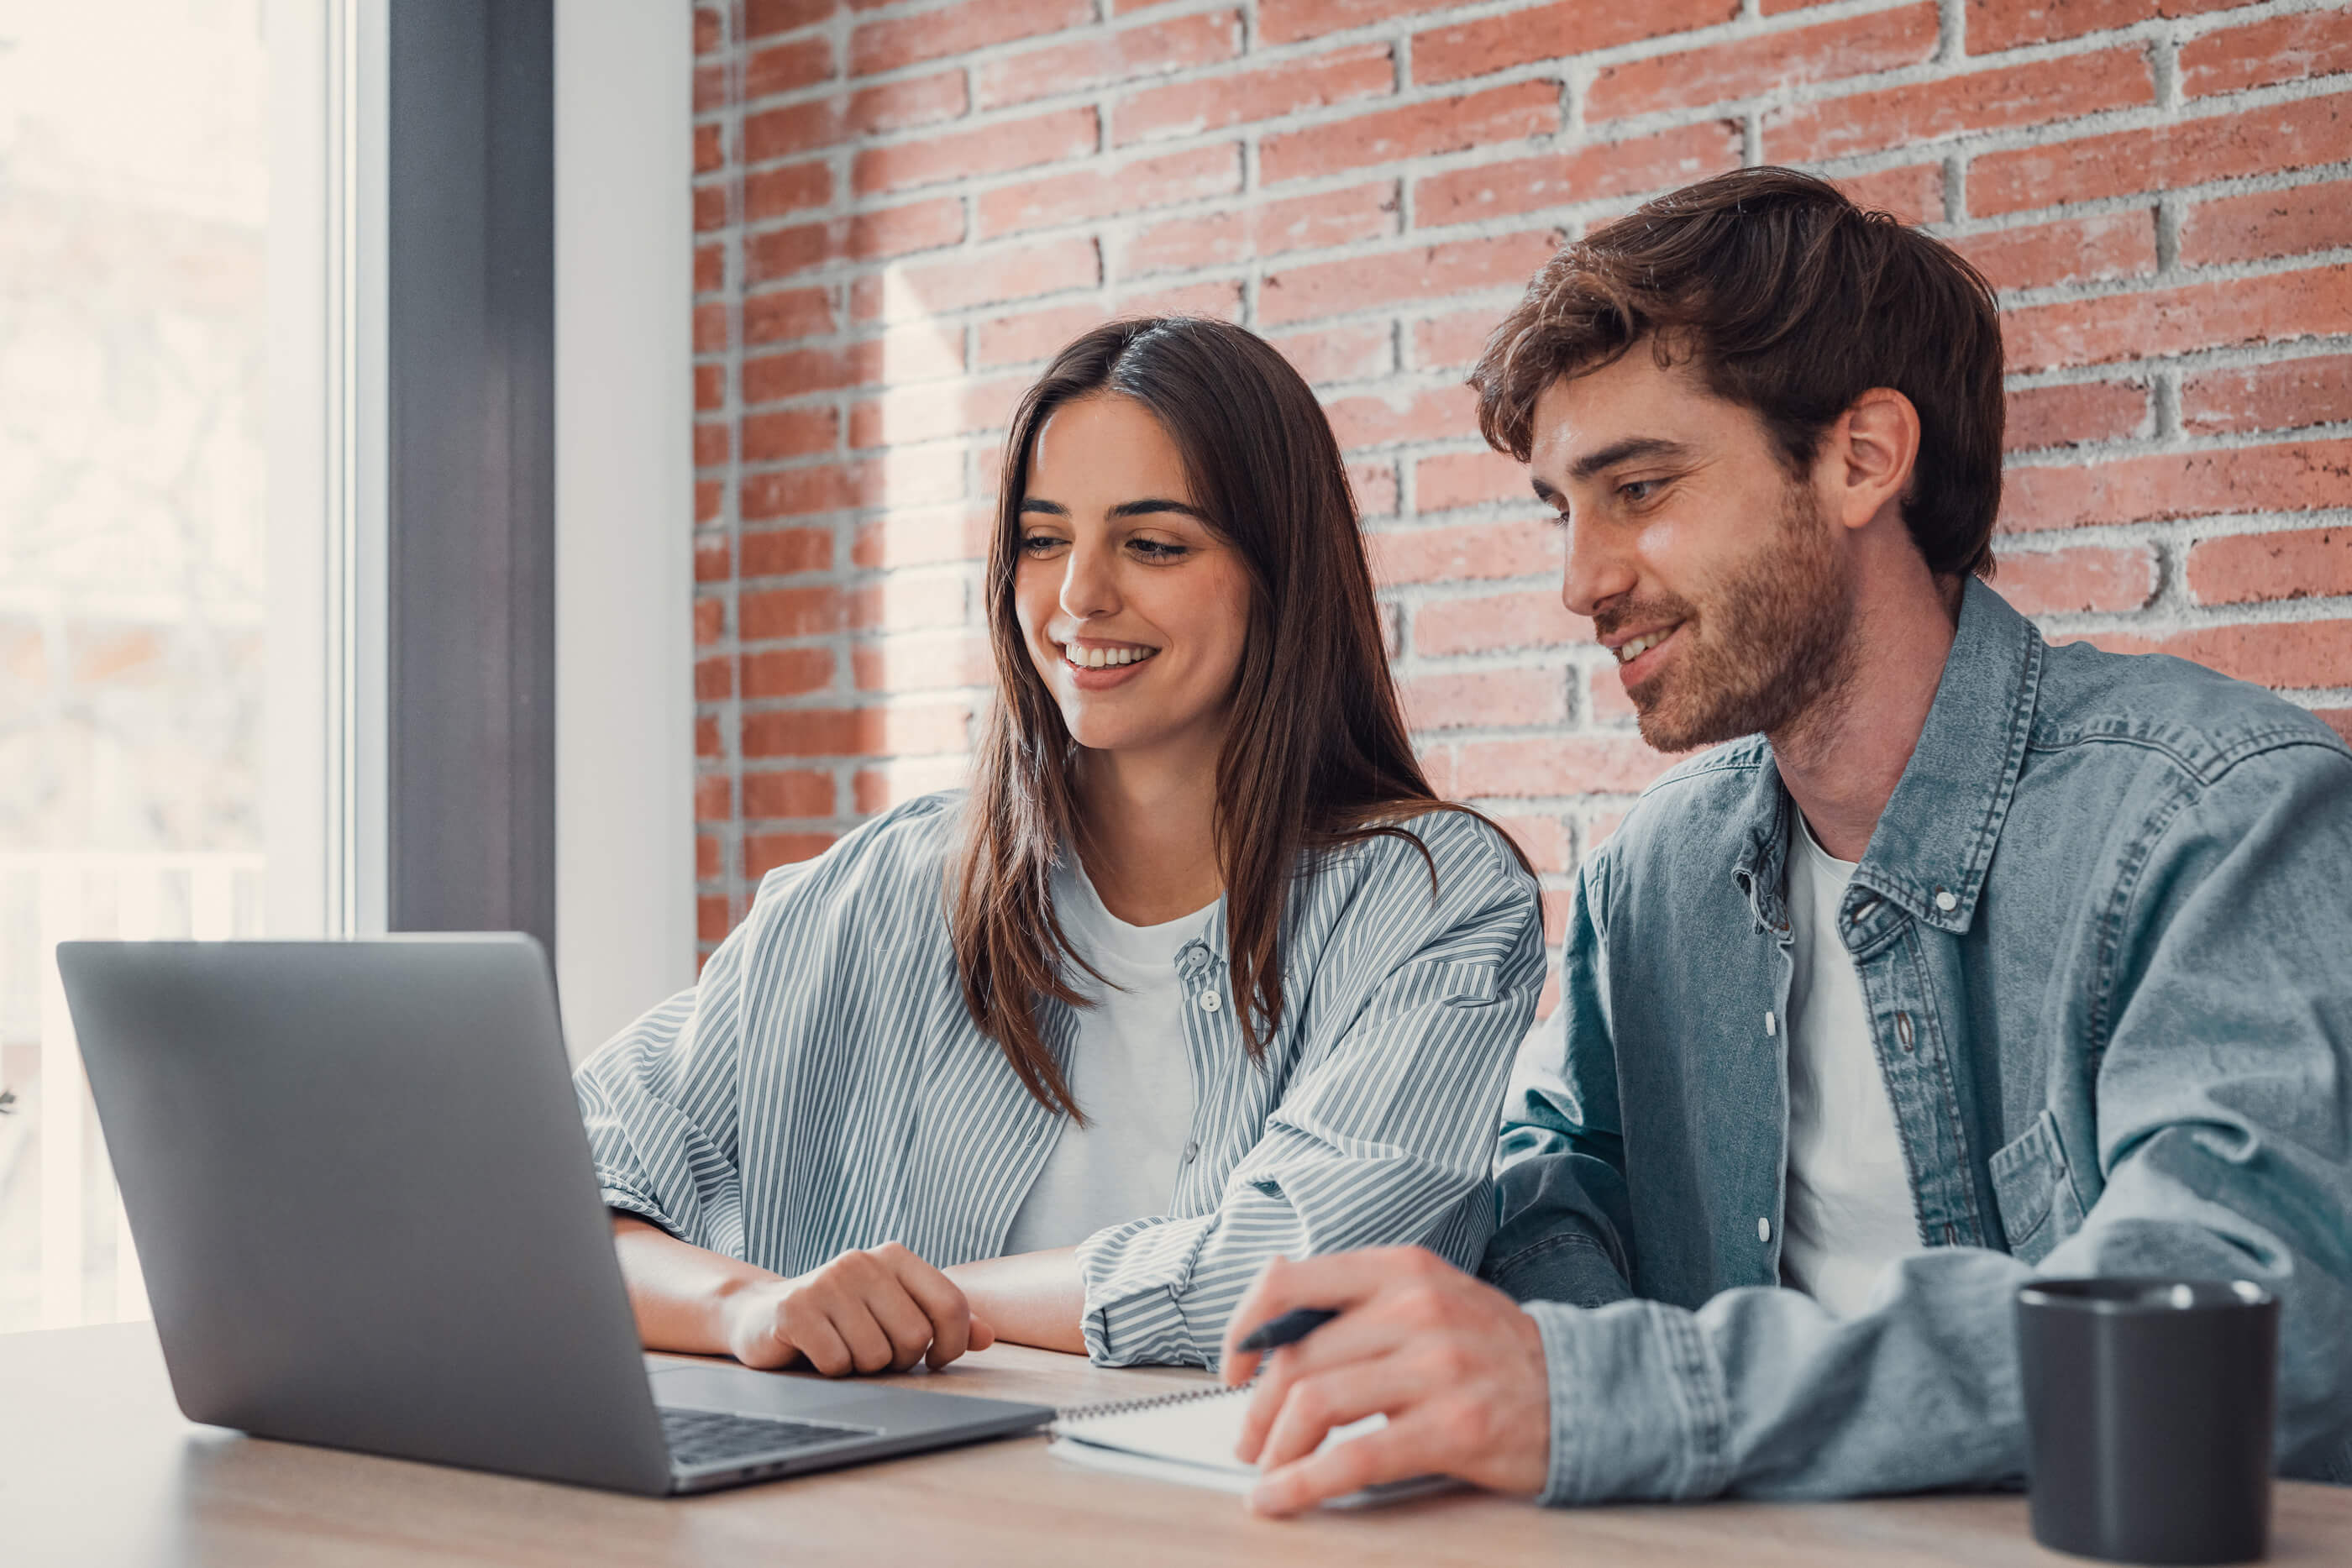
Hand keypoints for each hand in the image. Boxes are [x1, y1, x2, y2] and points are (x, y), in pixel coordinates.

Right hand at [721, 1242, 995, 1374]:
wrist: (764, 1315)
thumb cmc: (841, 1318)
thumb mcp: (894, 1311)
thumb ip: (943, 1321)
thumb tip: (988, 1336)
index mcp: (894, 1255)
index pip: (950, 1304)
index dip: (951, 1344)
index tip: (934, 1359)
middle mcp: (862, 1260)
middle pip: (914, 1336)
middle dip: (897, 1360)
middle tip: (871, 1351)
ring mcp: (826, 1281)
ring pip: (875, 1355)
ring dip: (861, 1367)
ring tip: (842, 1348)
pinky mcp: (795, 1309)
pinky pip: (837, 1363)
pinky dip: (831, 1370)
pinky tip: (815, 1352)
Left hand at [1219, 1248, 1550, 1514]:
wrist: (1585, 1389)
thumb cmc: (1492, 1348)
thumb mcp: (1428, 1293)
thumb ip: (1357, 1297)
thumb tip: (1269, 1300)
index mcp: (1401, 1269)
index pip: (1291, 1283)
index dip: (1244, 1328)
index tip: (1232, 1367)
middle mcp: (1416, 1309)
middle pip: (1297, 1357)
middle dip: (1255, 1409)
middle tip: (1248, 1440)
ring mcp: (1437, 1367)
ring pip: (1315, 1403)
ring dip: (1274, 1448)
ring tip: (1268, 1469)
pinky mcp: (1453, 1428)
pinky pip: (1353, 1457)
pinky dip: (1302, 1483)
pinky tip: (1281, 1498)